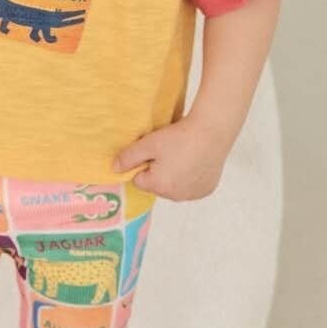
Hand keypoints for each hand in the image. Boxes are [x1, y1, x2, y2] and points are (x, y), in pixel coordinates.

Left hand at [111, 113, 230, 200]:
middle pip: (158, 186)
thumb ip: (128, 157)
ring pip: (175, 187)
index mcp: (159, 186)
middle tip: (170, 151)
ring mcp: (193, 194)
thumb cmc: (179, 136)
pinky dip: (191, 177)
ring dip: (175, 176)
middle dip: (159, 172)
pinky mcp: (207, 190)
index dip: (144, 164)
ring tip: (183, 155)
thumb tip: (114, 168)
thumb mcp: (148, 143)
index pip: (139, 180)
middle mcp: (176, 196)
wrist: (212, 131)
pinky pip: (191, 187)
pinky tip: (195, 161)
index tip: (155, 151)